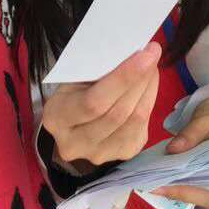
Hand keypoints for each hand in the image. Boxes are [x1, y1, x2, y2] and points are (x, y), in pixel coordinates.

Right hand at [43, 43, 160, 168]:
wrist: (71, 123)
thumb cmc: (72, 91)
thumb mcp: (73, 77)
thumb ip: (97, 70)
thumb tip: (132, 53)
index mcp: (56, 118)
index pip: (94, 102)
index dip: (123, 79)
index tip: (145, 54)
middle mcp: (75, 143)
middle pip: (117, 113)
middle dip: (140, 81)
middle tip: (152, 54)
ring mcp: (99, 154)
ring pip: (134, 120)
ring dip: (148, 89)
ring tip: (151, 67)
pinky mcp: (122, 154)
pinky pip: (142, 126)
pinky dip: (150, 101)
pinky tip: (148, 85)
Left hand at [152, 95, 208, 208]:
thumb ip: (193, 132)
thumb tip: (172, 150)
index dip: (186, 191)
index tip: (161, 187)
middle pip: (202, 196)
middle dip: (176, 191)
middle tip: (150, 185)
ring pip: (196, 193)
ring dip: (175, 188)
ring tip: (151, 180)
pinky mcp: (208, 176)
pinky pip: (193, 184)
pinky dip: (177, 181)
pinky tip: (161, 174)